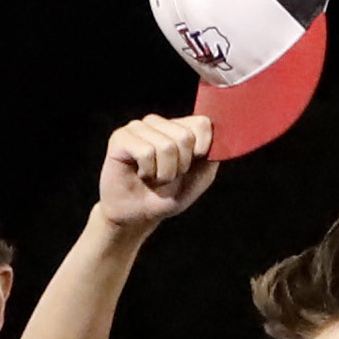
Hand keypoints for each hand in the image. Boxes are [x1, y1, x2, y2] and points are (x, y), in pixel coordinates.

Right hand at [99, 112, 217, 234]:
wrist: (139, 215)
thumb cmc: (168, 195)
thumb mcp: (200, 178)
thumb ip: (212, 156)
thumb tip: (218, 137)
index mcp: (178, 127)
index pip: (202, 123)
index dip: (202, 150)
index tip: (190, 167)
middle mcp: (158, 123)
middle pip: (185, 136)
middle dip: (181, 166)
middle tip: (167, 175)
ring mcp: (138, 127)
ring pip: (166, 146)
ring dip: (164, 172)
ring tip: (153, 176)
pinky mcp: (120, 137)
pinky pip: (146, 151)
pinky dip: (148, 171)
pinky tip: (140, 174)